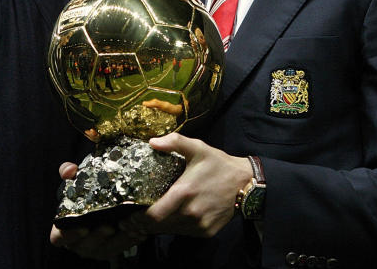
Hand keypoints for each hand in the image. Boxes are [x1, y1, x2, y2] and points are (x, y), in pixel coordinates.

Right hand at [48, 161, 144, 259]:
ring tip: (129, 227)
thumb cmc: (84, 197)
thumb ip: (69, 174)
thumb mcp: (75, 183)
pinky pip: (124, 247)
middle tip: (109, 226)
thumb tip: (69, 169)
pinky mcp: (115, 249)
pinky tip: (141, 230)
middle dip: (98, 237)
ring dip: (119, 240)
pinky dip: (132, 239)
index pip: (59, 238)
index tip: (82, 227)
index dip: (68, 235)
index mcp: (65, 231)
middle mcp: (79, 243)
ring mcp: (97, 248)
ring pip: (107, 249)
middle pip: (85, 245)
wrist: (102, 205)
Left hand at [123, 133, 252, 237]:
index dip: (139, 219)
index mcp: (184, 192)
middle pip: (159, 226)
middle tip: (138, 216)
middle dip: (146, 223)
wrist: (246, 183)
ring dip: (162, 225)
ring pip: (171, 231)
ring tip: (156, 216)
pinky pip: (185, 233)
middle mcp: (190, 213)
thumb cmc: (219, 164)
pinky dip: (178, 227)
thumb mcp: (198, 148)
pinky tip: (177, 216)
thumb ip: (174, 142)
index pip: (153, 216)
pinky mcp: (207, 232)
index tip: (130, 216)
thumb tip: (152, 142)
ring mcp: (199, 225)